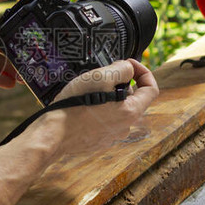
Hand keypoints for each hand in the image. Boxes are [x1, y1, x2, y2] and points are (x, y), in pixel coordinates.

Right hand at [34, 59, 158, 156]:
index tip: (128, 64)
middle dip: (121, 84)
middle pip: (133, 99)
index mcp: (131, 112)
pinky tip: (83, 105)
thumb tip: (128, 69)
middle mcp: (125, 126)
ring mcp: (112, 135)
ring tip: (89, 91)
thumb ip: (122, 69)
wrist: (53, 133)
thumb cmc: (75, 105)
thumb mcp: (100, 77)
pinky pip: (105, 120)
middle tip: (103, 76)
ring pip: (118, 109)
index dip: (143, 71)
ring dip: (109, 97)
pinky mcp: (99, 140)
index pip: (152, 89)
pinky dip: (98, 110)